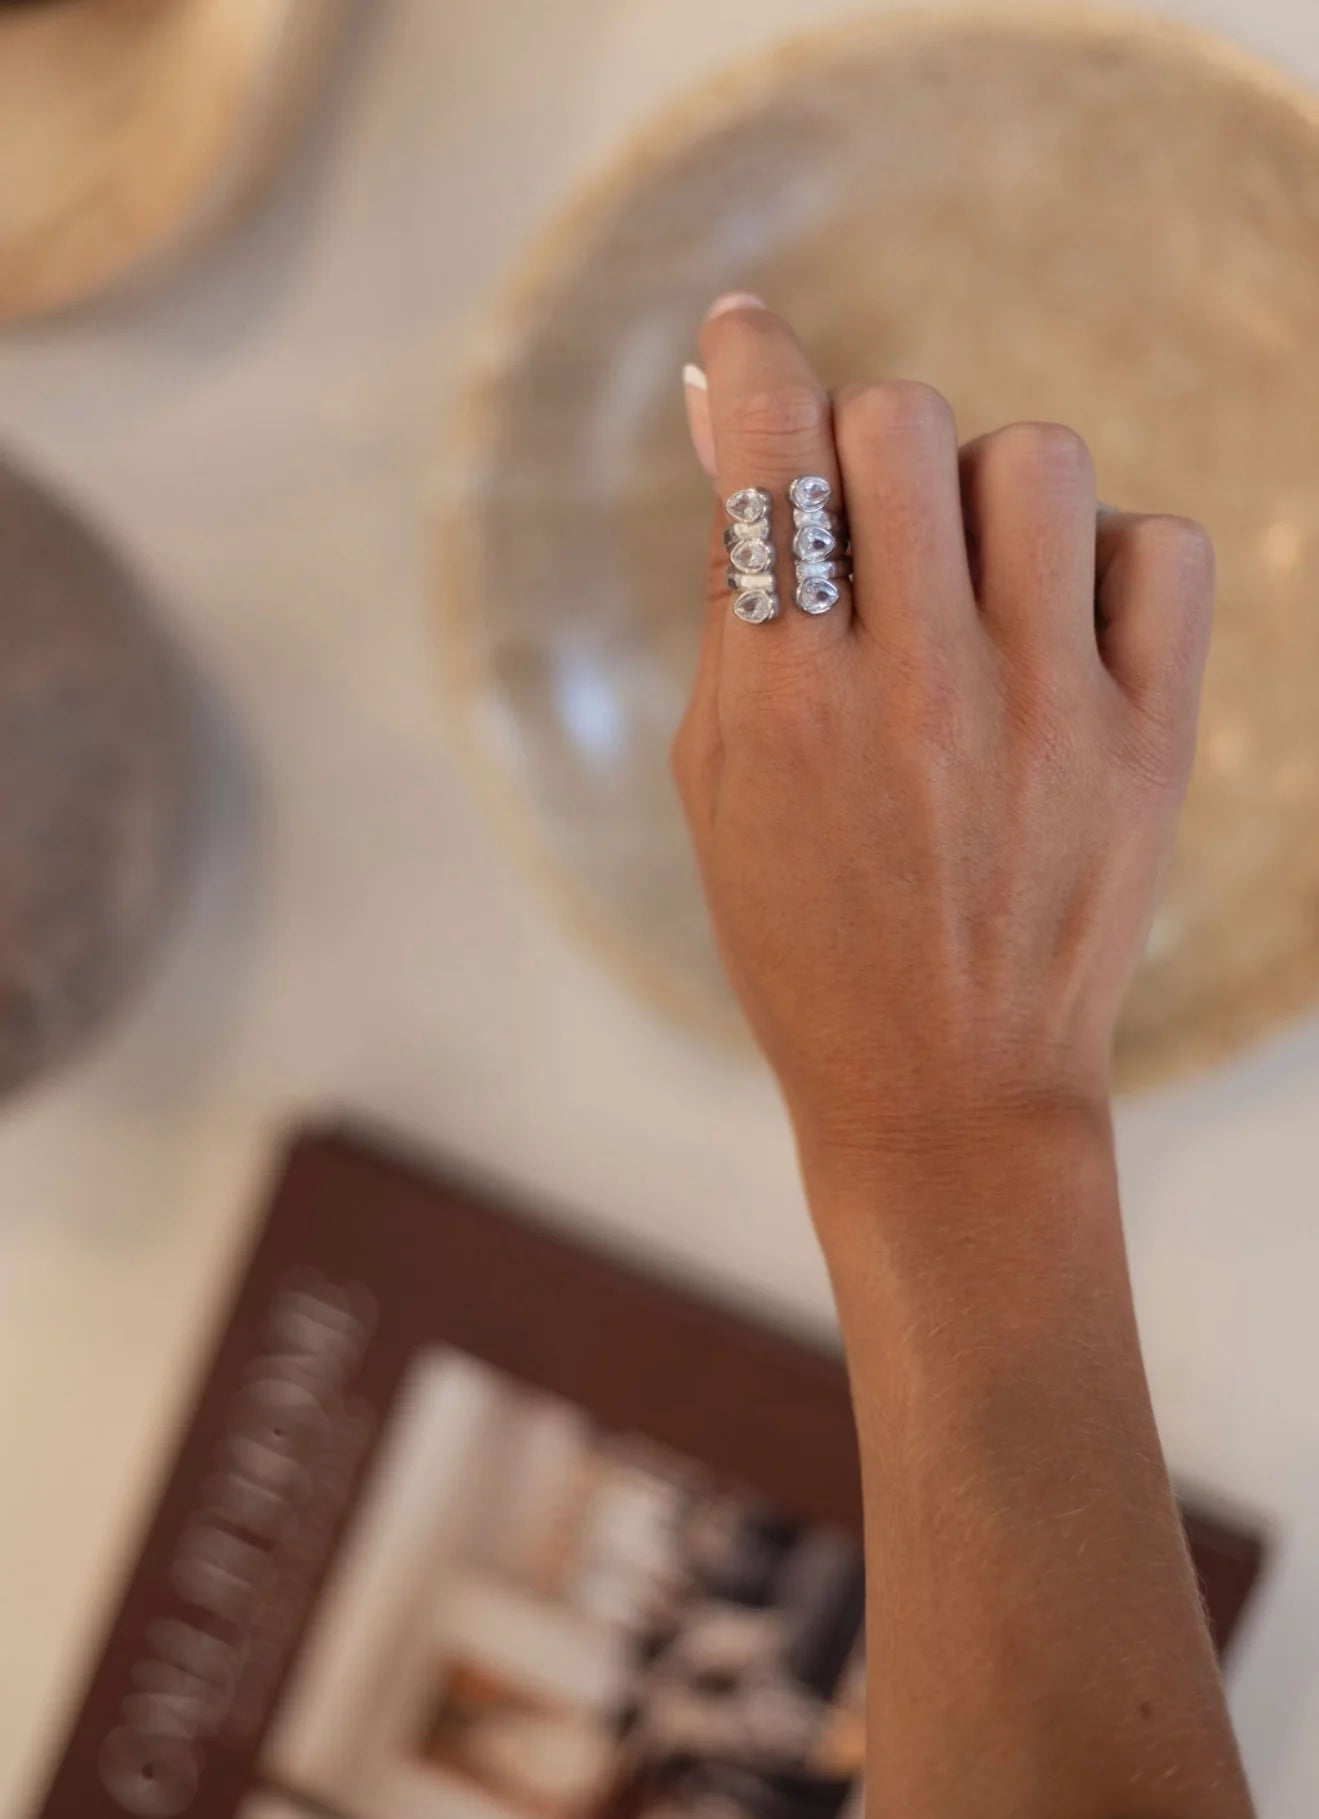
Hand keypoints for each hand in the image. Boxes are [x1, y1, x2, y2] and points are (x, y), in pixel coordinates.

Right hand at [674, 297, 1212, 1175]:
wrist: (944, 1092)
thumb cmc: (803, 934)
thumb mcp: (723, 776)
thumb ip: (731, 597)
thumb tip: (730, 421)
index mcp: (790, 701)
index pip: (775, 449)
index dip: (751, 360)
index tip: (747, 339)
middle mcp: (922, 689)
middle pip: (906, 420)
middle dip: (865, 442)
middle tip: (865, 523)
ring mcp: (1050, 713)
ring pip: (1036, 462)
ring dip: (985, 497)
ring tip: (969, 588)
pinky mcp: (1150, 744)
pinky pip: (1159, 548)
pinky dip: (1107, 560)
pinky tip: (1063, 627)